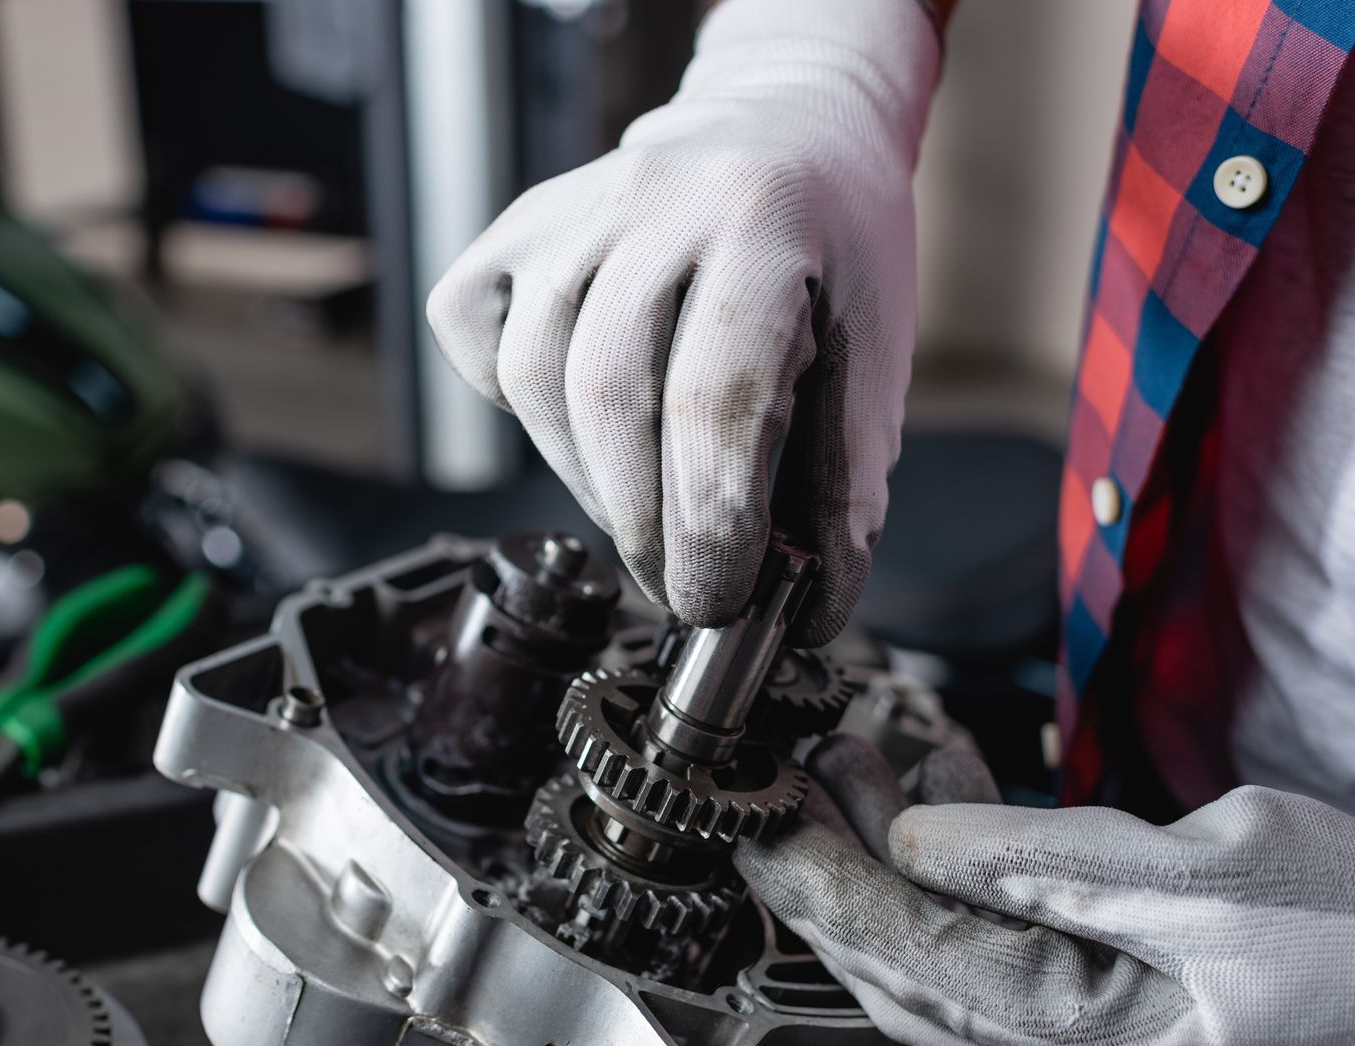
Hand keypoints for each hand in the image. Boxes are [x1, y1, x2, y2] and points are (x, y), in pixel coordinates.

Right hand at [425, 0, 940, 637]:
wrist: (785, 126)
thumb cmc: (834, 250)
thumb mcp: (873, 350)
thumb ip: (842, 480)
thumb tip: (803, 609)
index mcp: (764, 221)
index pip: (715, 396)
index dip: (710, 522)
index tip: (717, 599)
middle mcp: (655, 201)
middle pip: (612, 396)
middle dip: (644, 523)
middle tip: (680, 585)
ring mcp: (572, 209)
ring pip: (539, 379)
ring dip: (587, 480)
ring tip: (644, 512)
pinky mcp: (515, 229)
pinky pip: (481, 341)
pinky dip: (519, 409)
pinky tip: (580, 428)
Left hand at [737, 735, 1354, 1045]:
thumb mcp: (1206, 877)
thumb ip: (1047, 859)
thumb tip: (918, 836)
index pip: (915, 962)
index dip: (827, 890)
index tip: (763, 830)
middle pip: (905, 960)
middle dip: (835, 871)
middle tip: (782, 789)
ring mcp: (1086, 1017)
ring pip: (941, 935)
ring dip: (888, 851)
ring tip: (850, 761)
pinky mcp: (1104, 974)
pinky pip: (998, 919)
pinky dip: (960, 853)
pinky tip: (941, 785)